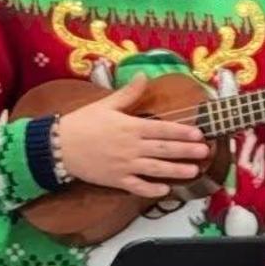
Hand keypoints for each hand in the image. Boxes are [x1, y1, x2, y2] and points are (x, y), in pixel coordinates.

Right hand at [56, 75, 211, 198]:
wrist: (59, 146)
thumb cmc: (83, 122)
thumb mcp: (105, 104)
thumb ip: (128, 93)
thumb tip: (144, 75)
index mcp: (130, 126)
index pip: (163, 128)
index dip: (182, 132)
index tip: (198, 134)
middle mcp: (131, 147)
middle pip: (164, 149)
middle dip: (186, 151)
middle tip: (205, 152)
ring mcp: (125, 165)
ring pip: (156, 169)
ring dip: (175, 170)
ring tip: (193, 171)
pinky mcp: (116, 180)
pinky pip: (137, 187)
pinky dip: (151, 190)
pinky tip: (165, 190)